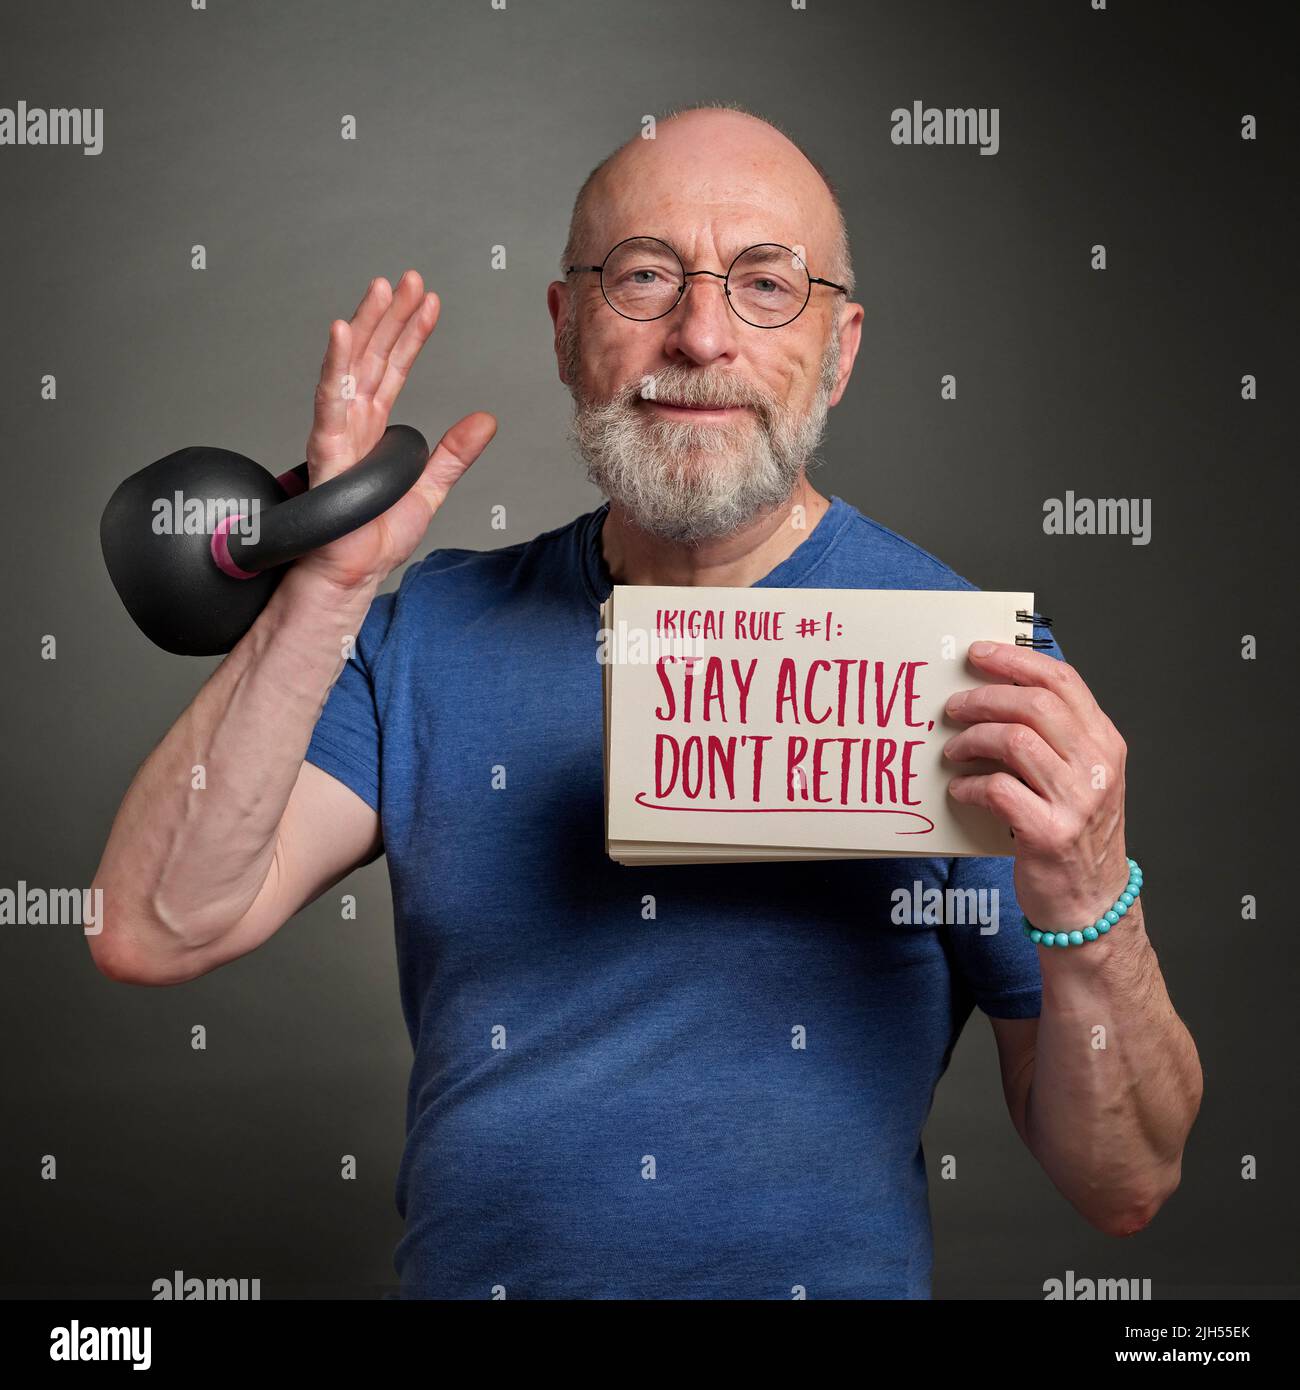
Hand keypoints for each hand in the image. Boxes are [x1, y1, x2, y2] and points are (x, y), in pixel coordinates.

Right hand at [294, 269, 496, 593]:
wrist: (348, 576)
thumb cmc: (371, 539)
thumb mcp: (429, 490)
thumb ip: (454, 454)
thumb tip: (486, 421)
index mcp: (373, 429)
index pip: (394, 369)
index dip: (412, 334)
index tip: (430, 302)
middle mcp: (352, 424)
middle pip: (373, 356)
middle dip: (391, 315)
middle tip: (409, 279)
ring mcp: (336, 433)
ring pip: (351, 366)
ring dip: (366, 325)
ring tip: (383, 289)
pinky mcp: (326, 452)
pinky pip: (330, 401)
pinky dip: (335, 365)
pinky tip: (342, 333)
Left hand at [942, 641, 1130, 930]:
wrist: (1091, 902)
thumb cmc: (1074, 833)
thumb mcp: (1078, 776)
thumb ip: (1052, 737)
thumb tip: (993, 693)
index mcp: (1104, 743)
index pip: (1063, 681)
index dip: (1016, 660)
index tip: (978, 653)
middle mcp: (1096, 766)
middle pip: (1035, 704)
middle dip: (984, 697)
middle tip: (952, 707)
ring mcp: (1077, 801)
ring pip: (1013, 740)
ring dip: (971, 740)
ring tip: (952, 751)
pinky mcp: (1049, 834)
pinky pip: (997, 790)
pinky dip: (968, 785)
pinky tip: (960, 790)